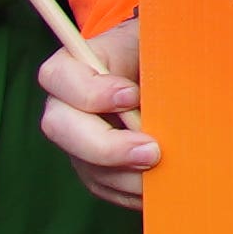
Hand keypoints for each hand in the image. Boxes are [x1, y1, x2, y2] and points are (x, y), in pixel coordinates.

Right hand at [34, 12, 151, 209]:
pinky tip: (165, 188)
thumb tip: (175, 78)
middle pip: (61, 129)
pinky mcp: (96, 168)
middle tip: (153, 151)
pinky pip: (107, 188)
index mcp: (74, 66)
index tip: (131, 95)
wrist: (164, 73)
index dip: (90, 91)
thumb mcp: (156, 41)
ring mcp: (78, 141)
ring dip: (127, 177)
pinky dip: (135, 192)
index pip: (57, 77)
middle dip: (107, 146)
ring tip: (167, 175)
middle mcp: (66, 106)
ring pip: (87, 166)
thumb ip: (155, 52)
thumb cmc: (158, 51)